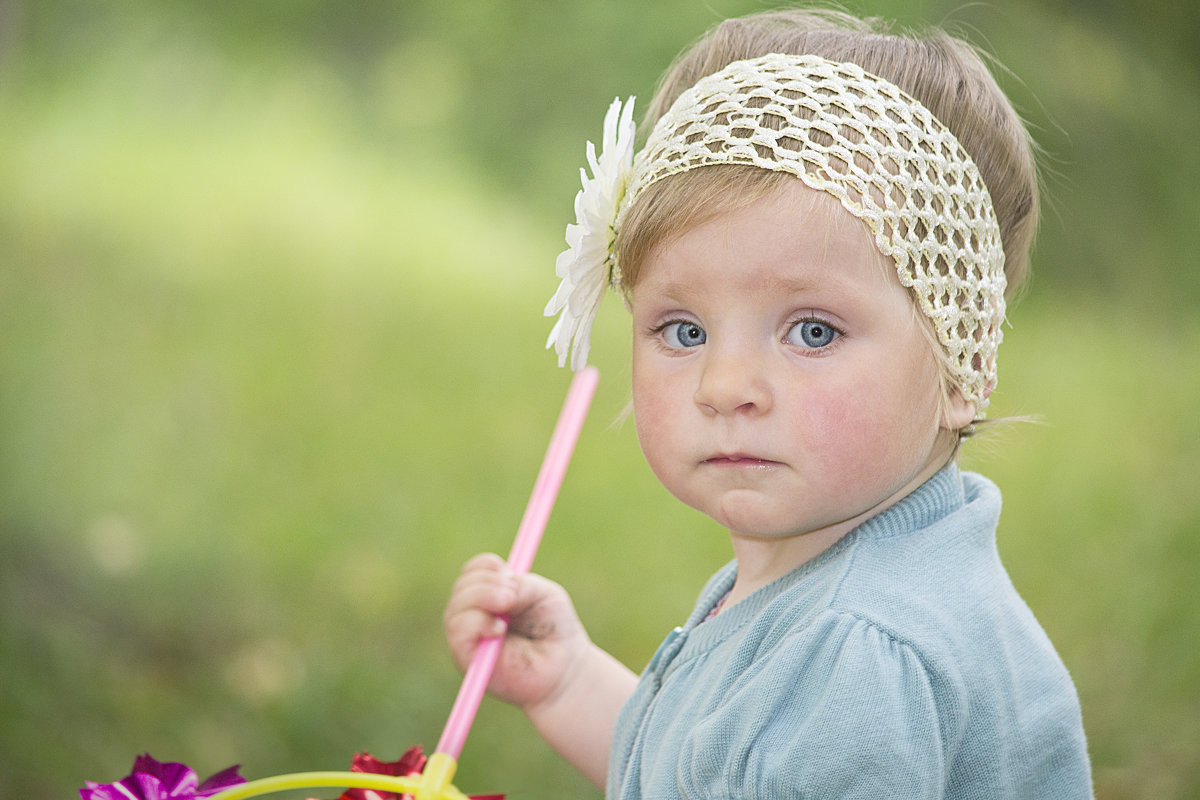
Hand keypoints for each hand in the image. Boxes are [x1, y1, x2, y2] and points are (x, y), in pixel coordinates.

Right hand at [444, 553, 590, 711]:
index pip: (473, 571)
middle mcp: (474, 613)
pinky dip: (477, 623)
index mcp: (490, 594)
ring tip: (508, 607)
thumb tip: (502, 588)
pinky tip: (499, 629)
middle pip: (462, 585)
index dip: (486, 567)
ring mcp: (468, 636)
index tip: (509, 572)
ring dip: (482, 598)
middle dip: (486, 583)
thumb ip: (522, 585)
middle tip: (511, 593)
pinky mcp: (466, 659)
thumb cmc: (555, 630)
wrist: (563, 669)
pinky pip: (458, 633)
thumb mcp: (545, 595)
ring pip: (457, 607)